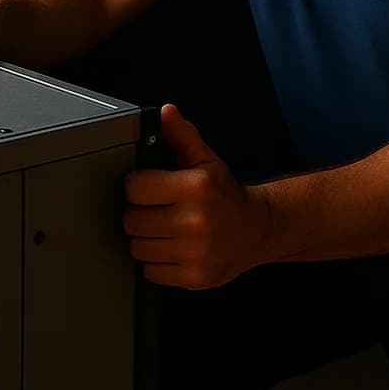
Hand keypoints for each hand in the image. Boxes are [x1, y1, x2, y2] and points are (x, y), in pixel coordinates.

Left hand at [123, 104, 270, 288]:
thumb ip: (182, 136)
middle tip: (157, 211)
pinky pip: (151, 272)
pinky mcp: (194, 276)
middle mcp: (196, 220)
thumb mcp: (206, 161)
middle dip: (140, 214)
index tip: (148, 188)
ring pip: (138, 248)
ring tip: (166, 231)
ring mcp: (195, 252)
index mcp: (196, 187)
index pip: (134, 187)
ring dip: (146, 240)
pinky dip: (157, 263)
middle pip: (131, 220)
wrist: (257, 230)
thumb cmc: (226, 195)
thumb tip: (166, 113)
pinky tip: (173, 249)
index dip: (138, 187)